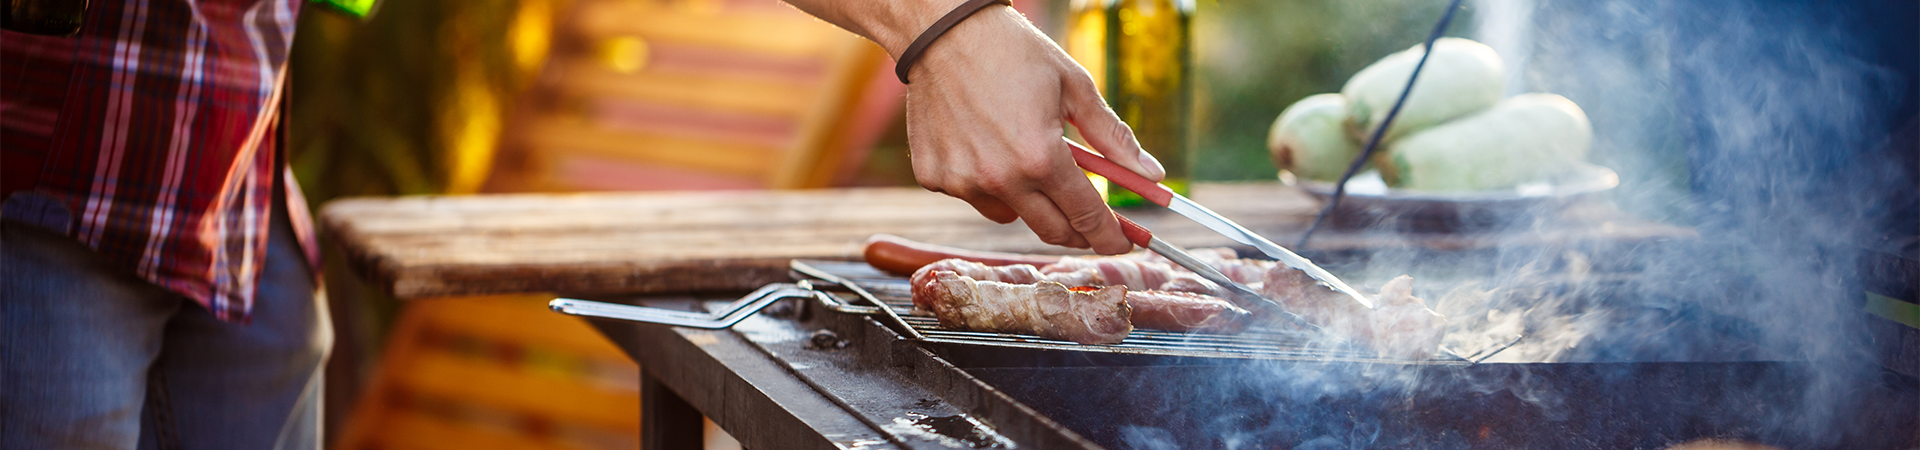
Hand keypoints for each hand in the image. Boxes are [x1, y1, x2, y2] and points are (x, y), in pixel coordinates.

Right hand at [900, 6, 1164, 253]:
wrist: (944, 32)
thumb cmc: (1014, 52)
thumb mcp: (1074, 87)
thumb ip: (1113, 137)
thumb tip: (1152, 174)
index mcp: (1040, 157)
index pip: (1087, 216)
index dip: (1110, 235)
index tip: (1123, 243)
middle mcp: (1000, 178)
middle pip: (1051, 229)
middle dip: (1077, 231)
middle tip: (1088, 220)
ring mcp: (962, 182)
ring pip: (1009, 214)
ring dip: (1026, 199)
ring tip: (1022, 156)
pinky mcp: (934, 177)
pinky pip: (972, 195)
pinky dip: (984, 180)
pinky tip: (981, 143)